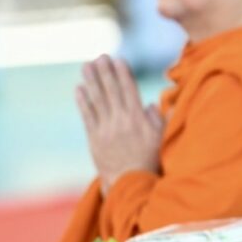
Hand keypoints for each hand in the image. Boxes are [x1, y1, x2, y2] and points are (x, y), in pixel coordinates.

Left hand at [75, 55, 164, 191]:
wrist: (129, 184)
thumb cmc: (150, 161)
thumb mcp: (162, 140)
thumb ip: (158, 120)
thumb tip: (152, 104)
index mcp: (138, 121)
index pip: (129, 91)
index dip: (123, 74)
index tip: (118, 59)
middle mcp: (120, 122)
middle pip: (111, 92)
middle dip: (106, 72)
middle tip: (100, 57)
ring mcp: (105, 130)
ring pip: (97, 100)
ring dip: (92, 81)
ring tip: (86, 66)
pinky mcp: (94, 139)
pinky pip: (87, 116)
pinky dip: (83, 101)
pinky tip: (79, 89)